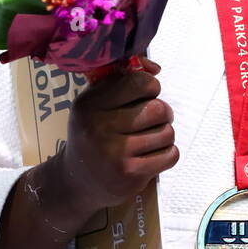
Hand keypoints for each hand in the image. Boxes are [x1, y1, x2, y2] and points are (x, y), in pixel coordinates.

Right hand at [48, 57, 178, 221]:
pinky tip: (153, 155)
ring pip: (167, 133)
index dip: (150, 87)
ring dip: (165, 135)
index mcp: (91, 104)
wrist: (77, 180)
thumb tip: (155, 68)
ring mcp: (115, 153)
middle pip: (158, 109)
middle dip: (163, 113)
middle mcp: (99, 127)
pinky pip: (170, 155)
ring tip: (151, 138)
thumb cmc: (94, 133)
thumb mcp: (96, 102)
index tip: (145, 96)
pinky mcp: (130, 174)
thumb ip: (123, 79)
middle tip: (154, 119)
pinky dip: (167, 154)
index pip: (140, 82)